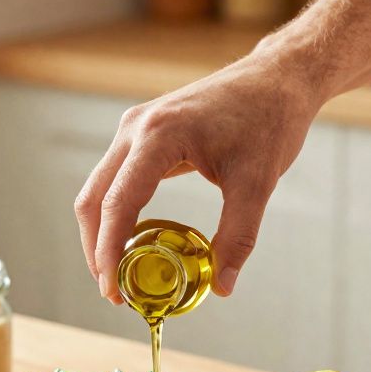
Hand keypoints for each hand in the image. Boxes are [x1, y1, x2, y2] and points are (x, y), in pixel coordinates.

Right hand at [74, 51, 322, 302]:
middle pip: (94, 198)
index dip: (109, 252)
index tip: (113, 290)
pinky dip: (116, 213)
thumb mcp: (257, 183)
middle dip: (97, 249)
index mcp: (159, 135)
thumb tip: (224, 287)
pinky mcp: (142, 133)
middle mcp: (136, 128)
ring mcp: (135, 128)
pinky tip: (133, 242)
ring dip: (102, 232)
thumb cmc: (269, 121)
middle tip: (112, 291)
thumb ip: (238, 237)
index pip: (118, 203)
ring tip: (119, 273)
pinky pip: (116, 179)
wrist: (276, 80)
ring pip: (99, 189)